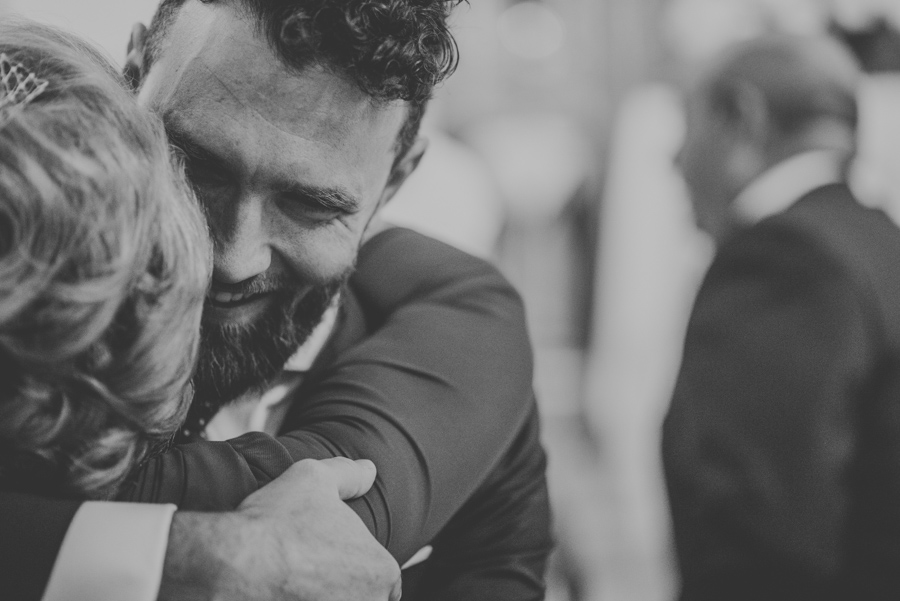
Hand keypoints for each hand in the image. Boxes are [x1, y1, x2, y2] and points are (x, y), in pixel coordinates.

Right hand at [159, 458, 401, 600]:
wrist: (232, 563)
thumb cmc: (278, 520)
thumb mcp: (316, 477)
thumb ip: (349, 474)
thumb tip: (369, 469)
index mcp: (381, 571)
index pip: (386, 581)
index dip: (361, 570)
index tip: (334, 563)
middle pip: (363, 599)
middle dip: (342, 591)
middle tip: (312, 576)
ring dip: (321, 598)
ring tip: (296, 588)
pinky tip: (279, 595)